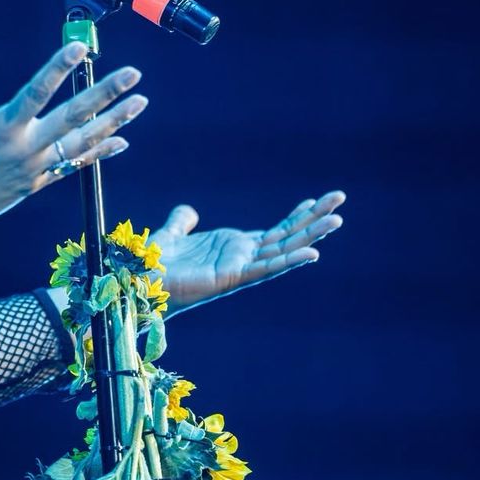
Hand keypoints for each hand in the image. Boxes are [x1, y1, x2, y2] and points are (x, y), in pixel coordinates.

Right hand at [0, 40, 147, 234]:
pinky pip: (74, 165)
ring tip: (139, 104)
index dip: (58, 69)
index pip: (36, 93)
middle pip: (73, 118)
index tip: (80, 48)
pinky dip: (99, 153)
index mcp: (0, 130)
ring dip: (114, 122)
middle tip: (132, 75)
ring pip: (82, 143)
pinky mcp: (37, 183)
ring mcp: (35, 168)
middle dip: (106, 95)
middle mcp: (24, 149)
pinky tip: (121, 141)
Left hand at [149, 191, 346, 312]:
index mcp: (233, 248)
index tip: (315, 201)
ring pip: (284, 249)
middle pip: (287, 236)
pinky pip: (267, 267)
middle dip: (314, 219)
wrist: (140, 280)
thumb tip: (189, 211)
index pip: (274, 231)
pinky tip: (313, 253)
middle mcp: (242, 258)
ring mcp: (241, 268)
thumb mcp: (173, 235)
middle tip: (339, 199)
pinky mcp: (233, 277)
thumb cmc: (156, 264)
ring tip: (336, 220)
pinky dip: (290, 260)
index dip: (295, 217)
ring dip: (311, 235)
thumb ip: (182, 222)